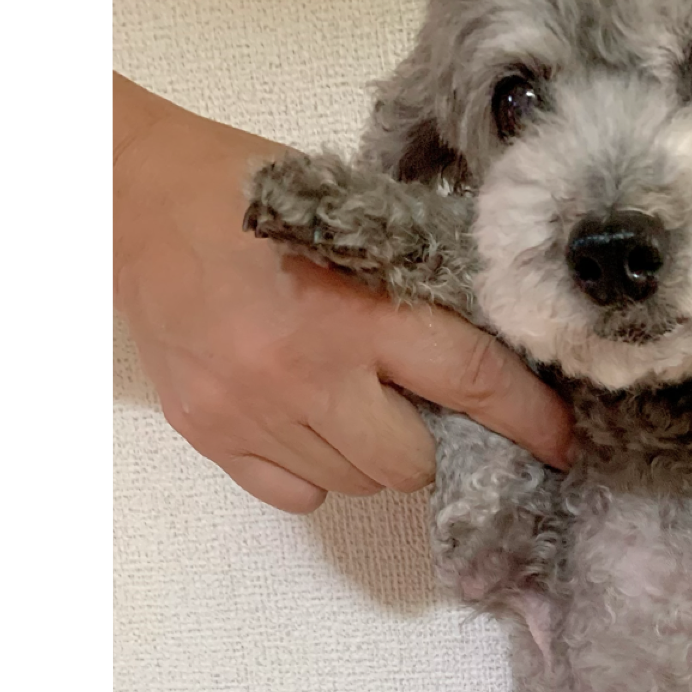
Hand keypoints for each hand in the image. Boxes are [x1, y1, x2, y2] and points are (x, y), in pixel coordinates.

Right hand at [112, 75, 573, 513]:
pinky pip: (300, 495)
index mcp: (356, 308)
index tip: (560, 443)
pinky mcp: (212, 435)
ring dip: (373, 454)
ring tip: (347, 396)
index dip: (530, 421)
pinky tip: (302, 417)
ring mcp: (252, 411)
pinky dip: (317, 469)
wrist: (131, 199)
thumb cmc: (252, 196)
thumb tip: (497, 355)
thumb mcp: (355, 221)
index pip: (472, 381)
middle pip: (412, 464)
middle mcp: (304, 372)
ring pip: (358, 485)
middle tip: (413, 400)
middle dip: (433, 441)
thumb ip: (420, 289)